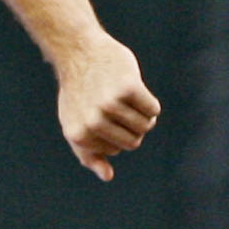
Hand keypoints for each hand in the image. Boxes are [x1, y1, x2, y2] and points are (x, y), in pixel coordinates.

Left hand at [57, 35, 159, 181]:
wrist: (79, 52)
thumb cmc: (79, 92)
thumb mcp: (75, 125)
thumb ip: (88, 154)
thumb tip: (108, 176)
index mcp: (79, 136)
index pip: (117, 150)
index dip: (116, 133)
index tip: (103, 114)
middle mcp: (93, 122)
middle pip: (133, 141)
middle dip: (133, 126)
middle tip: (120, 106)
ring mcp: (110, 105)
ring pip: (145, 126)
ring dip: (143, 114)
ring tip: (127, 98)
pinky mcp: (128, 88)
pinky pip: (153, 109)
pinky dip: (150, 103)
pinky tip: (135, 89)